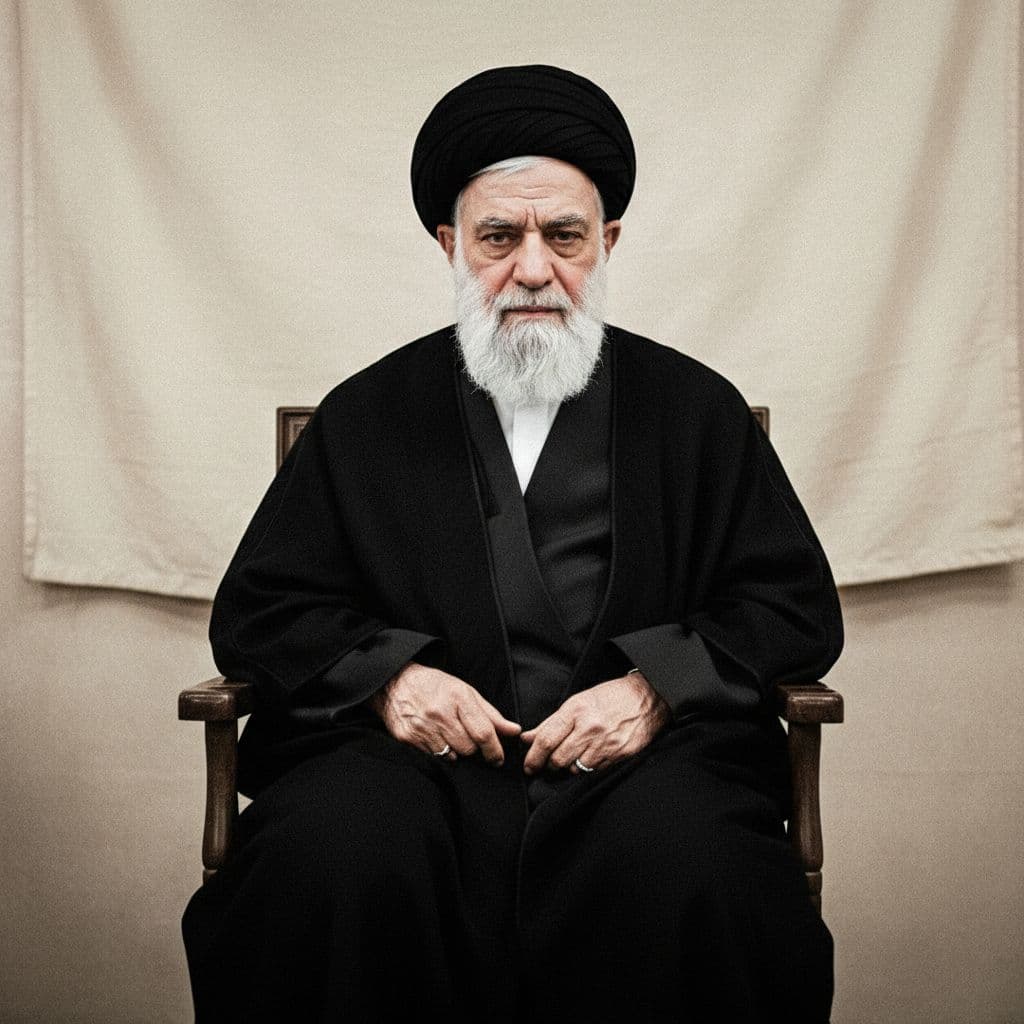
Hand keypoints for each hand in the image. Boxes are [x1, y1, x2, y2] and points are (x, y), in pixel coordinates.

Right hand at [370, 661, 520, 765]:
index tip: (498, 758)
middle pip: (469, 748)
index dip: (495, 750)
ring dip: (456, 751)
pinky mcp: (408, 738)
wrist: (396, 682)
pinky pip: (433, 757)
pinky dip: (439, 752)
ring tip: (449, 734)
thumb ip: (491, 714)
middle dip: (473, 748)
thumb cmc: (435, 686)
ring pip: (452, 756)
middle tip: (467, 737)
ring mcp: (423, 727)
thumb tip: (514, 731)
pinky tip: (434, 737)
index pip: (483, 733)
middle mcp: (440, 713)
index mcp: (458, 698)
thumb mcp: (465, 692)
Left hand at [520, 671, 669, 774]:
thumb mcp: (577, 702)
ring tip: (571, 758)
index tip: (528, 765)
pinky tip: (589, 758)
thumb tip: (527, 738)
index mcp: (576, 710)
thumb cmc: (609, 697)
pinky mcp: (620, 755)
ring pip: (576, 768)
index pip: (547, 740)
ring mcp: (606, 743)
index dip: (533, 757)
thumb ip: (551, 722)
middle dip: (549, 765)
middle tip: (548, 764)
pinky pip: (595, 771)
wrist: (647, 697)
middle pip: (558, 758)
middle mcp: (590, 728)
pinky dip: (587, 768)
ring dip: (569, 767)